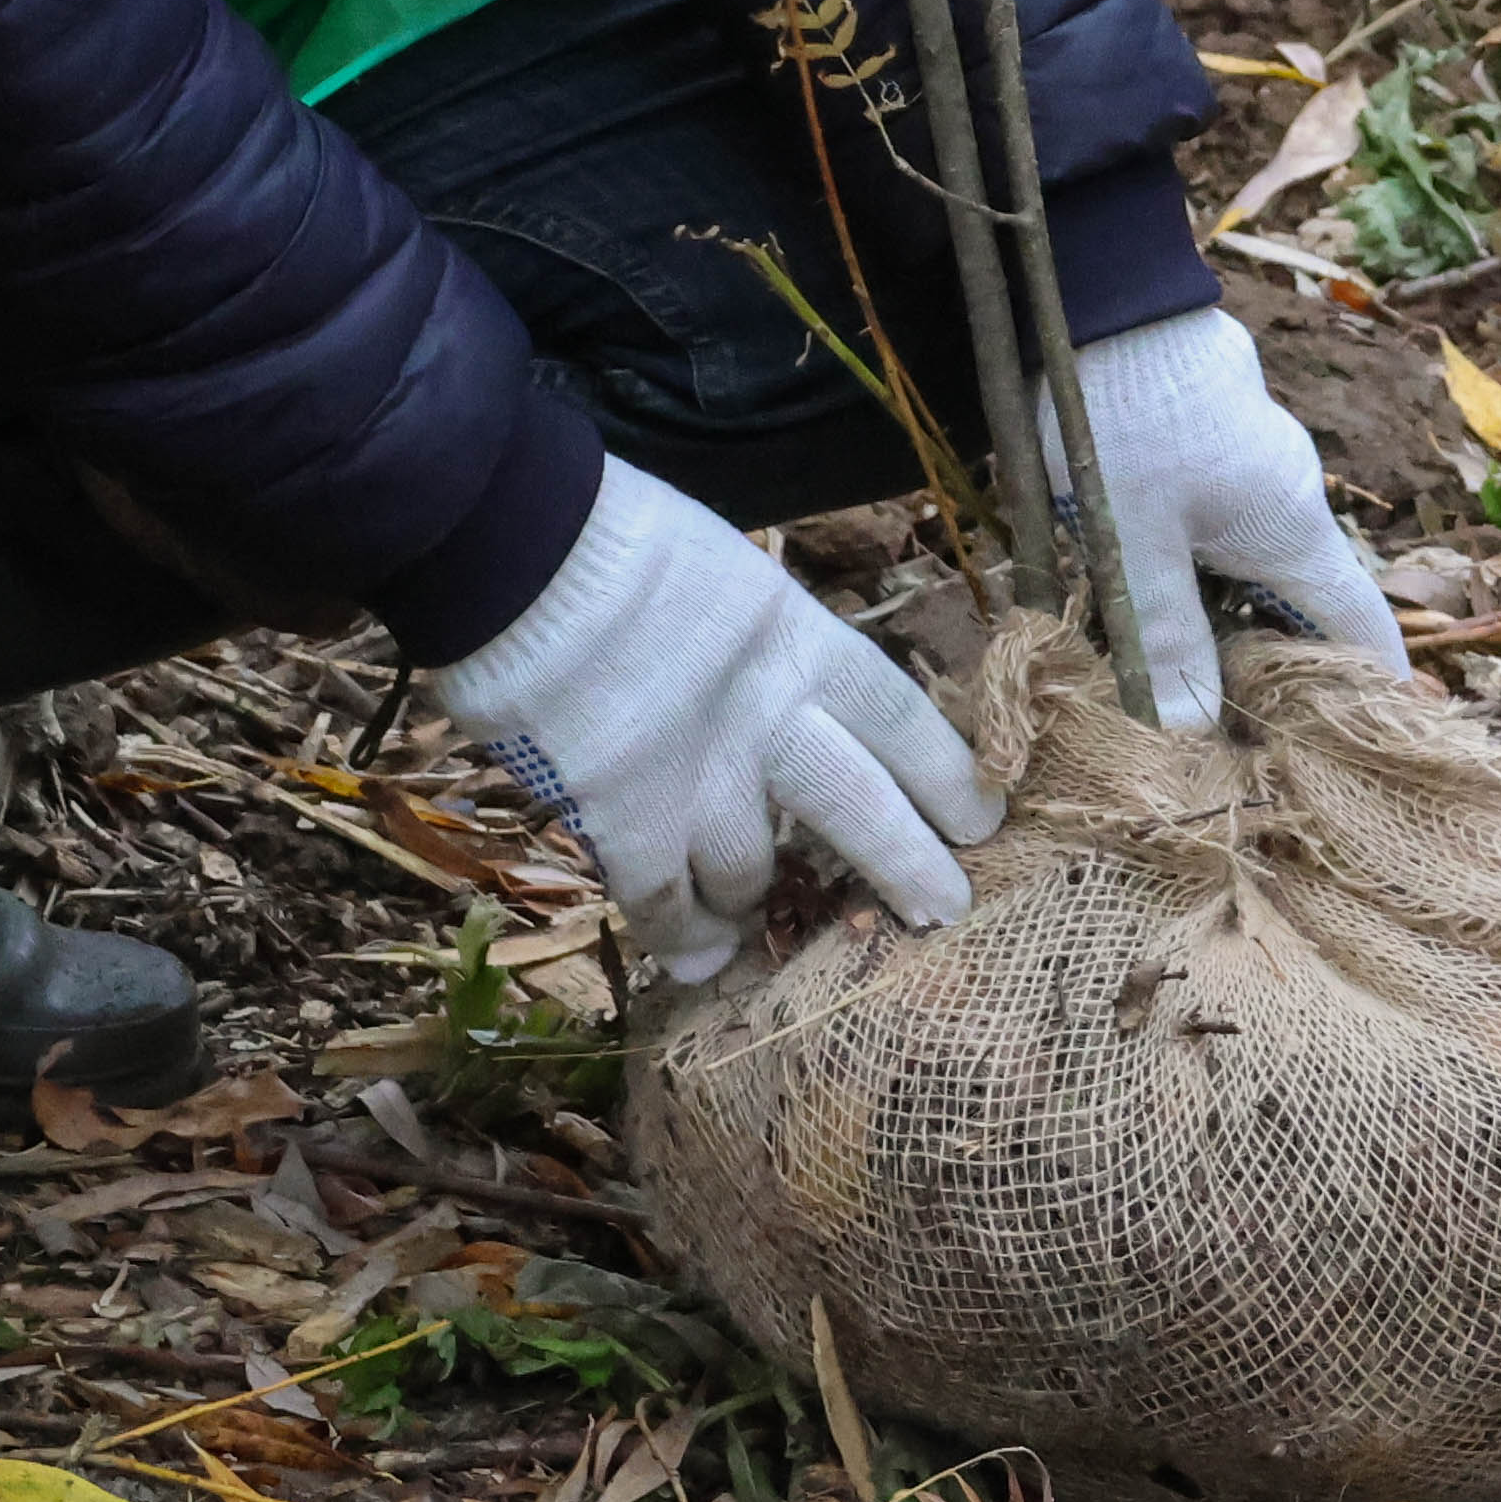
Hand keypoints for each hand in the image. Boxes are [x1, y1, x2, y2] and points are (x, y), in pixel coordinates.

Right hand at [435, 458, 997, 987]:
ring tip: (750, 915)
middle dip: (909, 866)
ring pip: (751, 870)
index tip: (981, 822)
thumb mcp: (731, 579)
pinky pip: (666, 902)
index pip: (903, 723)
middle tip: (944, 910)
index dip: (948, 778)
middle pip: (863, 809)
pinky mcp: (627, 818)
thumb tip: (785, 708)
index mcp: (802, 643)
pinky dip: (684, 936)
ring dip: (753, 897)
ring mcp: (700, 776)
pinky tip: (699, 956)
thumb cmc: (618, 545)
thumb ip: (766, 653)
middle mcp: (771, 717)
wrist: (519, 546)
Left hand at [1066, 302, 1407, 731]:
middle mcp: (1289, 496)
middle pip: (1306, 603)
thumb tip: (1197, 736)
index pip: (1361, 631)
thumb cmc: (1121, 416)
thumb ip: (1165, 641)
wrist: (1096, 283)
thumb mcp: (1133, 544)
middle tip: (1249, 737)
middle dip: (1283, 670)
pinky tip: (1151, 590)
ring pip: (1256, 560)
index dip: (1369, 695)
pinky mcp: (1209, 431)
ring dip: (1231, 617)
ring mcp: (1254, 457)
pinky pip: (1222, 519)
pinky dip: (1202, 568)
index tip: (1367, 750)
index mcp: (1291, 531)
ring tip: (1190, 678)